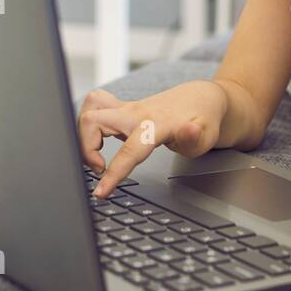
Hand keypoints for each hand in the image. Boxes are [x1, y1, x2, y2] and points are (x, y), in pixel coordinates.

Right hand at [77, 81, 229, 197]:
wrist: (200, 99)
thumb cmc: (202, 120)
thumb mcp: (206, 136)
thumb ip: (194, 137)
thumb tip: (190, 131)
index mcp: (155, 124)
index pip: (129, 150)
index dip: (113, 173)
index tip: (100, 192)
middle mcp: (136, 112)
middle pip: (93, 120)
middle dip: (86, 148)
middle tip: (100, 169)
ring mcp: (127, 107)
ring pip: (90, 108)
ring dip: (84, 133)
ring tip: (97, 155)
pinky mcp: (122, 106)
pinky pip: (95, 105)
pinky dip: (89, 122)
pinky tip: (99, 139)